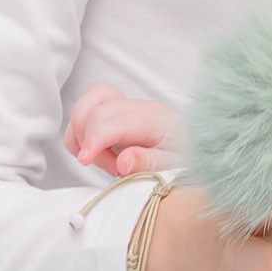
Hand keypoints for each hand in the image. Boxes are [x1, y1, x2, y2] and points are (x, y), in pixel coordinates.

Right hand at [64, 83, 181, 176]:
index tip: (85, 159)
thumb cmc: (181, 157)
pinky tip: (97, 151)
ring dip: (83, 133)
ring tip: (102, 158)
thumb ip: (147, 164)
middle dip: (92, 141)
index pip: (117, 121)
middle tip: (111, 167)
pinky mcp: (115, 111)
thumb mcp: (171, 167)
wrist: (191, 146)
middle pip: (99, 110)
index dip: (96, 138)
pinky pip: (87, 110)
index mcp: (154, 119)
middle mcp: (138, 107)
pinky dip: (80, 131)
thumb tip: (124, 161)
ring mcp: (126, 106)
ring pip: (89, 103)